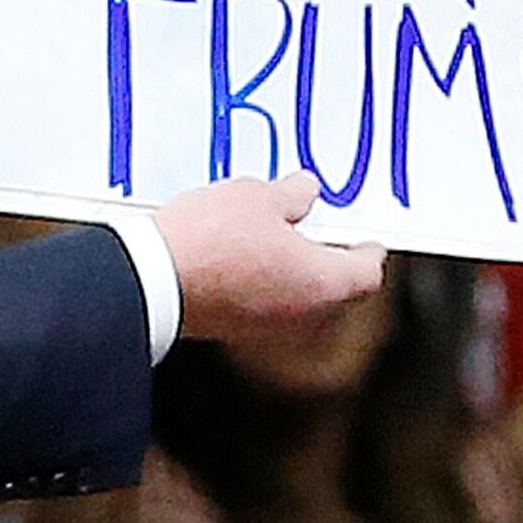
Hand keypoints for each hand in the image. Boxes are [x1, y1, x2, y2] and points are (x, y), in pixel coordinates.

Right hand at [156, 174, 386, 344]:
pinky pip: (266, 307)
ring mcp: (266, 329)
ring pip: (299, 302)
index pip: (366, 274)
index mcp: (323, 284)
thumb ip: (291, 196)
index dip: (369, 254)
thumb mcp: (259, 197)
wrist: (154, 279)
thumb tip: (303, 192)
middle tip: (322, 233)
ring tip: (279, 238)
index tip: (368, 242)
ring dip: (296, 274)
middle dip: (331, 262)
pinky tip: (246, 257)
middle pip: (335, 292)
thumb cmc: (211, 242)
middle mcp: (302, 316)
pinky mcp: (234, 330)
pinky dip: (267, 285)